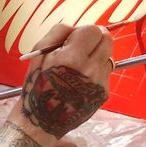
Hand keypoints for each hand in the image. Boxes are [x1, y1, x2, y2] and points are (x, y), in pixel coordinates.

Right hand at [0, 24, 112, 146]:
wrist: (42, 119)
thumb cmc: (37, 83)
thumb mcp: (39, 52)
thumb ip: (59, 32)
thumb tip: (76, 27)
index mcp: (71, 57)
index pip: (93, 30)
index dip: (85, 31)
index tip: (77, 38)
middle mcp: (90, 69)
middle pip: (107, 40)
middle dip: (97, 38)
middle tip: (85, 45)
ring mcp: (100, 82)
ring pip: (108, 55)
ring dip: (97, 54)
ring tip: (81, 65)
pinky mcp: (104, 94)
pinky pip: (106, 72)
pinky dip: (96, 70)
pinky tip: (82, 79)